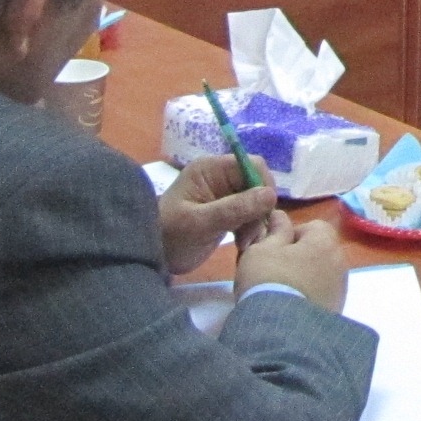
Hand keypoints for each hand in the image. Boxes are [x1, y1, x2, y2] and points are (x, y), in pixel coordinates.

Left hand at [157, 155, 278, 274]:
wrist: (150, 255)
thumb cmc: (170, 236)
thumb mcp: (201, 223)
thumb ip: (234, 208)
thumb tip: (271, 195)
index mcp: (211, 169)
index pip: (252, 165)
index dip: (263, 186)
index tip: (263, 214)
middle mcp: (220, 177)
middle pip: (257, 184)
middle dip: (259, 210)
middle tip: (250, 238)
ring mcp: (223, 194)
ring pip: (257, 201)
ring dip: (256, 223)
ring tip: (244, 244)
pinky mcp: (226, 212)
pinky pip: (250, 214)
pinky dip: (250, 229)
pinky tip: (242, 244)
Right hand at [236, 216, 348, 313]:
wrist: (281, 330)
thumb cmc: (268, 280)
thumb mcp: (261, 250)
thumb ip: (274, 231)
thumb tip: (280, 216)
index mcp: (324, 242)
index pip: (313, 226)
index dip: (292, 234)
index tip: (274, 249)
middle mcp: (340, 261)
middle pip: (319, 250)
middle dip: (300, 256)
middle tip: (275, 270)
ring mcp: (341, 288)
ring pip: (321, 273)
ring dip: (306, 277)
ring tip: (282, 291)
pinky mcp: (338, 310)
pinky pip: (323, 294)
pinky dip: (310, 296)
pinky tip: (292, 306)